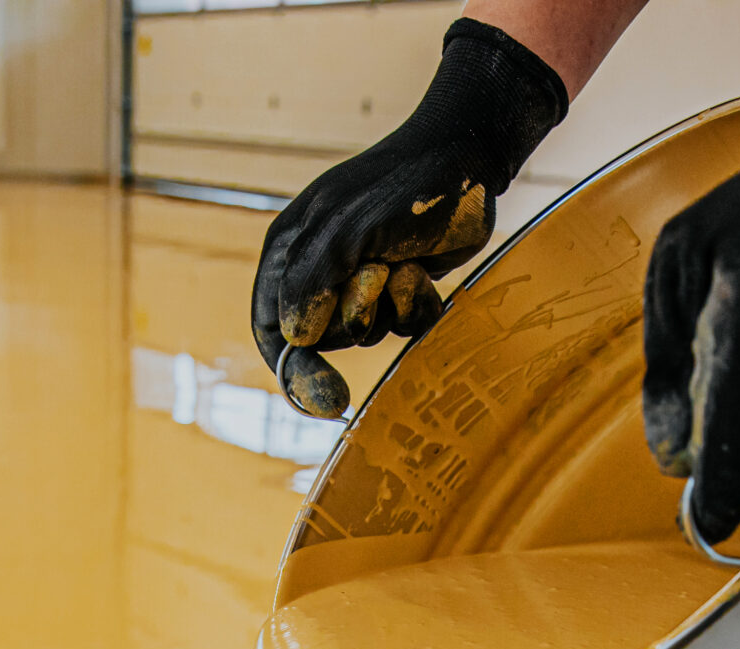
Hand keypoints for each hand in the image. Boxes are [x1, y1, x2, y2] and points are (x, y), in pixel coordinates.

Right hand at [253, 20, 566, 418]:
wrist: (469, 159)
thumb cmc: (403, 187)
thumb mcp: (347, 232)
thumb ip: (312, 284)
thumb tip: (295, 339)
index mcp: (290, 250)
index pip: (271, 329)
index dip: (293, 370)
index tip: (328, 399)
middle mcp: (319, 267)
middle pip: (321, 339)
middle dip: (354, 317)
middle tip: (378, 274)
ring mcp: (361, 277)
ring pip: (366, 333)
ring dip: (390, 308)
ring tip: (404, 263)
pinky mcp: (400, 284)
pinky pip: (402, 325)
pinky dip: (416, 306)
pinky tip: (425, 271)